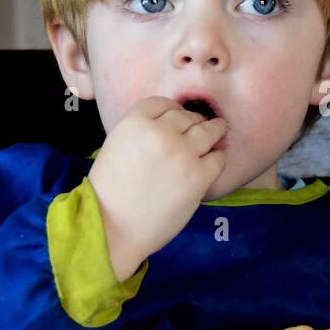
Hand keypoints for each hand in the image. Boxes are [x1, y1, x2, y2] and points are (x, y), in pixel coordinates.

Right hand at [88, 96, 228, 281]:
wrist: (112, 227)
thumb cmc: (109, 192)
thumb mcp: (115, 146)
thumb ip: (140, 132)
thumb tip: (168, 125)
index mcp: (135, 122)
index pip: (161, 102)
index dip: (172, 108)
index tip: (177, 115)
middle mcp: (160, 132)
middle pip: (186, 116)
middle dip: (193, 120)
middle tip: (201, 123)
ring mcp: (182, 153)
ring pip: (208, 131)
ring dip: (215, 129)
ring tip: (220, 130)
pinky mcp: (198, 176)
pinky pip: (218, 158)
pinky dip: (217, 157)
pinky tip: (214, 160)